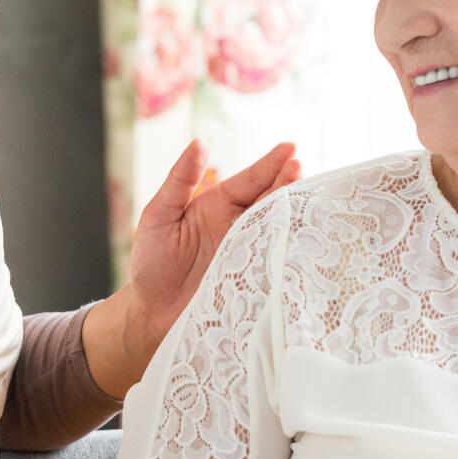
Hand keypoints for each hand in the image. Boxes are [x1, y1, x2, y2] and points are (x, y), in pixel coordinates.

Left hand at [126, 139, 299, 340]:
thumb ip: (179, 181)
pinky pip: (277, 261)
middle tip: (299, 167)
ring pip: (280, 227)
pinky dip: (291, 248)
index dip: (270, 165)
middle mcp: (239, 226)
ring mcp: (250, 253)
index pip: (250, 180)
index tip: (290, 148)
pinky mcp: (254, 280)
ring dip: (294, 211)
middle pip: (272, 199)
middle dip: (288, 182)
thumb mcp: (158, 216)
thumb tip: (199, 143)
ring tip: (306, 194)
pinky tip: (303, 235)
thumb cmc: (151, 264)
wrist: (152, 316)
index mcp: (218, 205)